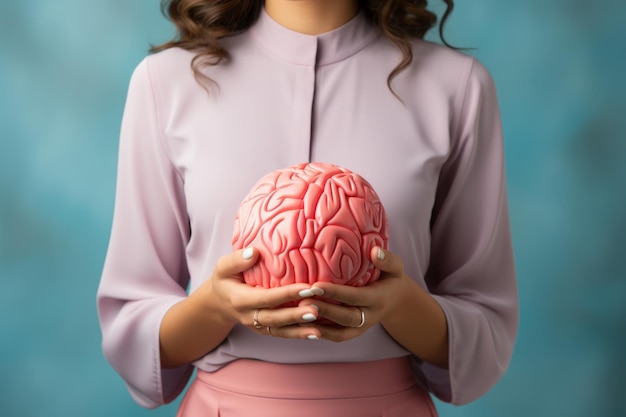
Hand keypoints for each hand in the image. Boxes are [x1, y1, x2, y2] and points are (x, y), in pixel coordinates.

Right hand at [200, 247, 323, 339]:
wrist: (218, 303)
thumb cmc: (224, 280)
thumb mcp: (223, 267)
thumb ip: (237, 260)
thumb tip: (255, 252)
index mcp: (240, 300)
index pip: (267, 297)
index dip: (287, 294)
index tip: (308, 287)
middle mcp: (249, 317)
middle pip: (275, 318)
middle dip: (296, 315)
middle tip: (317, 310)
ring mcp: (258, 326)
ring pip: (281, 331)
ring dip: (300, 331)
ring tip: (319, 330)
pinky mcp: (265, 330)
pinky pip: (283, 334)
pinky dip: (299, 335)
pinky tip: (316, 333)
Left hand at [298, 247, 412, 341]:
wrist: (396, 302)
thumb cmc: (391, 278)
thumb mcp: (395, 267)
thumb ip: (387, 259)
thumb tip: (374, 251)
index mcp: (378, 298)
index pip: (355, 296)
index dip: (335, 292)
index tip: (316, 285)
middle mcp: (370, 316)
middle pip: (345, 317)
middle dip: (324, 310)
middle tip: (301, 302)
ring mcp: (361, 327)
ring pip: (339, 332)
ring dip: (318, 327)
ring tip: (297, 317)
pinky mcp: (354, 332)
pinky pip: (336, 337)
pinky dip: (320, 334)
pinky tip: (302, 326)